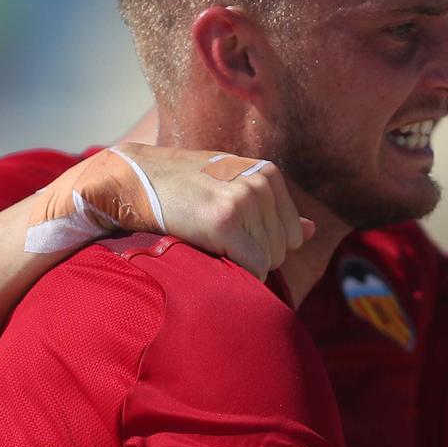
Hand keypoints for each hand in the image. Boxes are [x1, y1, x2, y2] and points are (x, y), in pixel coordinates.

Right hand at [113, 143, 315, 279]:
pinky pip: (254, 268)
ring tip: (210, 240)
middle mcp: (261, 184)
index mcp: (268, 173)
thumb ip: (274, 208)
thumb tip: (313, 230)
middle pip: (283, 250)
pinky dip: (237, 272)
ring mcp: (244, 201)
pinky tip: (212, 254)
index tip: (233, 234)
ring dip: (241, 262)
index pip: (293, 234)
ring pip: (269, 260)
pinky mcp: (225, 222)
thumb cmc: (183, 186)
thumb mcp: (233, 186)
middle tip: (218, 239)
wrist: (135, 180)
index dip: (264, 244)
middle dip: (255, 254)